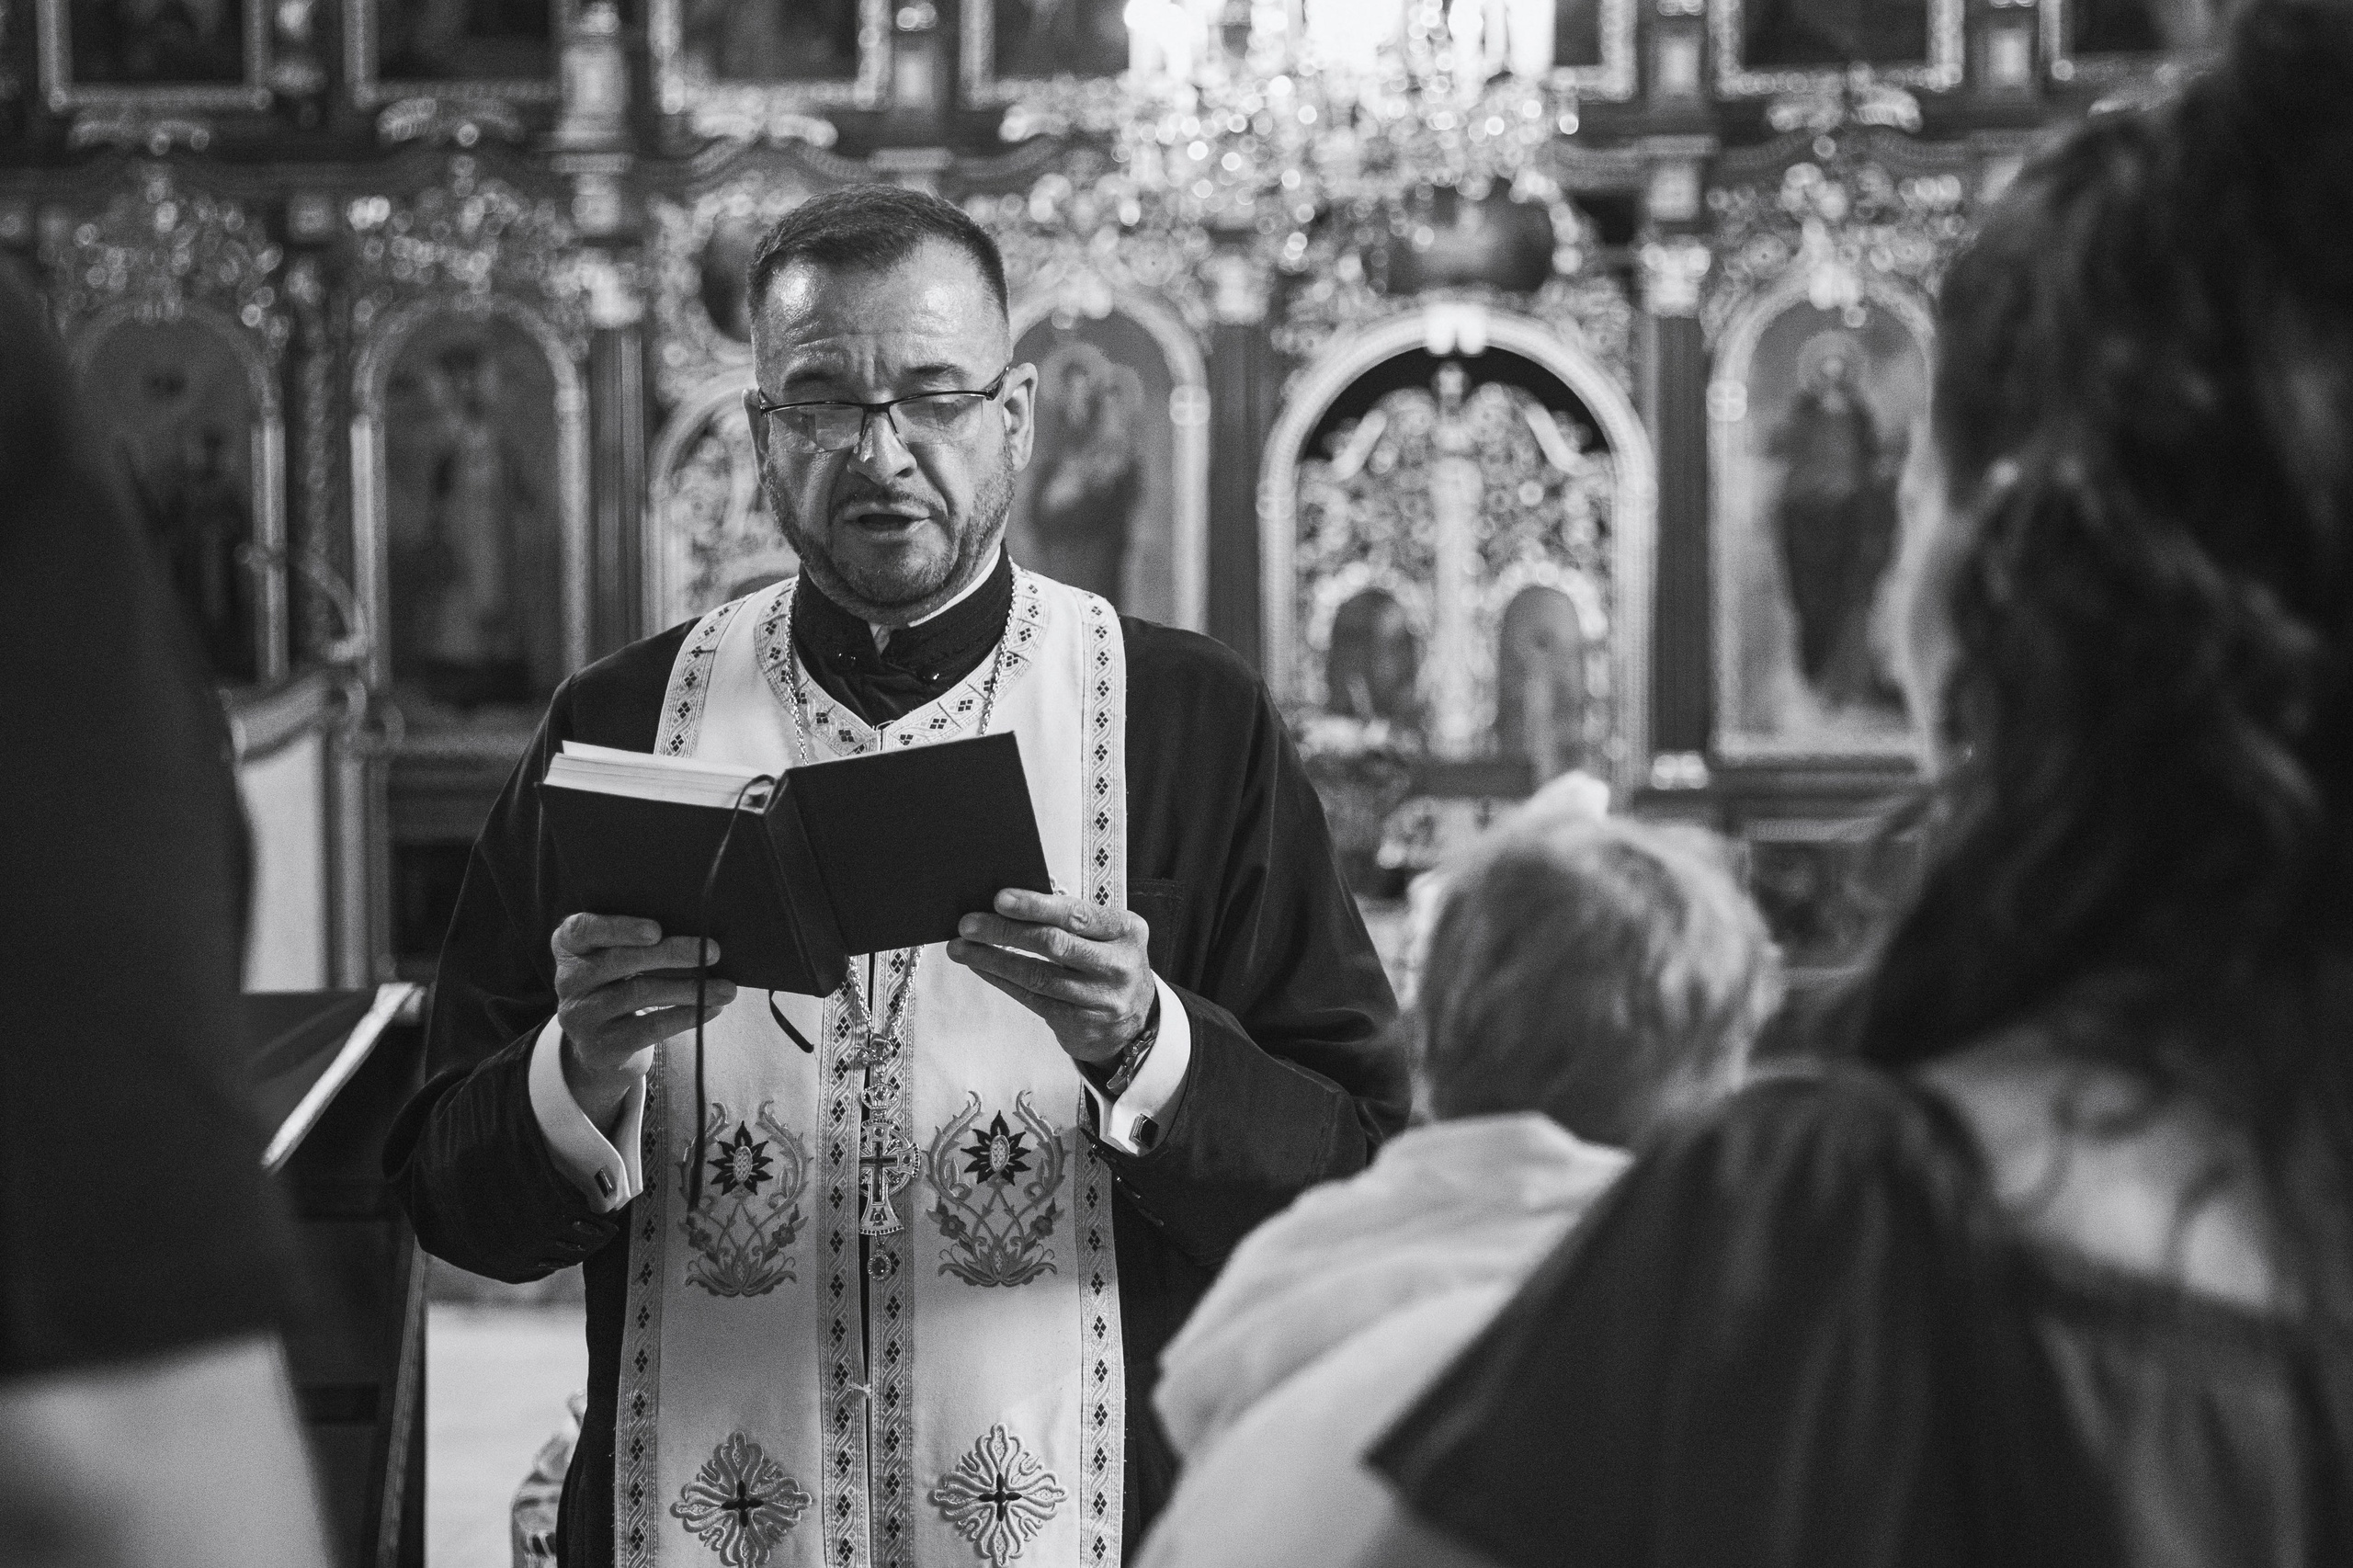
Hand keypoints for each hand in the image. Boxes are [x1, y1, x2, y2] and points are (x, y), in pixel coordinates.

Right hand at [552, 913, 734, 1125]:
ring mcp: (580, 1015)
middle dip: (672, 954)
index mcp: (570, 945)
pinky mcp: (599, 1046)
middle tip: (713, 952)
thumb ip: (643, 940)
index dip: (619, 928)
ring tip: (727, 989)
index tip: (656, 930)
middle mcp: (567, 979)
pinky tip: (711, 1009)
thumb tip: (700, 935)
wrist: (601, 1043)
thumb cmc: (621, 982)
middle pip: (620, 961)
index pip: (583, 929)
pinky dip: (684, 1017)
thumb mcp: (620, 956)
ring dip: (689, 990)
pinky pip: (647, 1029)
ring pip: (638, 994)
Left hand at [946, 889, 1153, 1066]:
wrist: (1136, 1019)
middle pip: (1053, 944)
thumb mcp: (1107, 934)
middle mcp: (1118, 965)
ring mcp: (1100, 998)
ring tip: (962, 948)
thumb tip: (1010, 903)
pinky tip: (982, 967)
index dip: (1036, 906)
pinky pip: (1032, 998)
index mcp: (1127, 931)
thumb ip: (1071, 918)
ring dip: (993, 959)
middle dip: (1005, 931)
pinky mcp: (1080, 1023)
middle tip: (969, 923)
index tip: (999, 899)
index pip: (1077, 915)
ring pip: (1037, 975)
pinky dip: (1002, 980)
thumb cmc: (1110, 963)